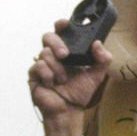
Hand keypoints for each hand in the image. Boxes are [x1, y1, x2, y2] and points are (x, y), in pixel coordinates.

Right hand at [29, 20, 112, 135]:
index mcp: (67, 52)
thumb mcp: (96, 75)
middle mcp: (53, 55)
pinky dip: (48, 74)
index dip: (61, 25)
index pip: (61, 32)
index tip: (64, 24)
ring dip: (57, 67)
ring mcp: (42, 64)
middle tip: (65, 55)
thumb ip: (103, 59)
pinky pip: (38, 66)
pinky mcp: (34, 75)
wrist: (69, 111)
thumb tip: (97, 43)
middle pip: (48, 36)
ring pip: (44, 52)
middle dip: (57, 44)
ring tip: (63, 80)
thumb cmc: (79, 92)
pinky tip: (52, 84)